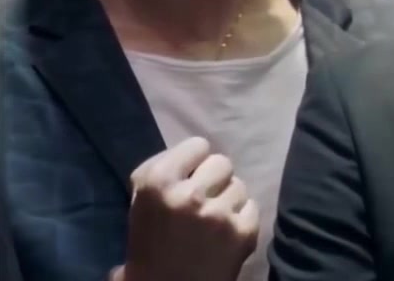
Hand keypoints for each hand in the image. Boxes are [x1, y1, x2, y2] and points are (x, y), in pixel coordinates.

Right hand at [112, 137, 259, 280]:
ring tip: (213, 220)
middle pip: (223, 162)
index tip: (190, 176)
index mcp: (157, 182)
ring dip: (229, 199)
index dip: (195, 161)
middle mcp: (189, 194)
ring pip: (240, 185)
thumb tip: (194, 152)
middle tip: (204, 198)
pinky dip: (242, 219)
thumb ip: (165, 171)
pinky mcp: (243, 231)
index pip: (198, 145)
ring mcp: (219, 213)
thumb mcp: (141, 203)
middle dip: (215, 179)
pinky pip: (252, 206)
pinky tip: (226, 235)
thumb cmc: (148, 248)